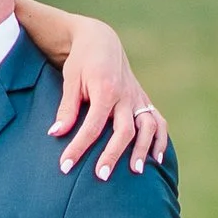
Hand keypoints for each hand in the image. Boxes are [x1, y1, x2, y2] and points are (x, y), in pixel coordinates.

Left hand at [49, 22, 169, 178]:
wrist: (102, 41)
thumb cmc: (82, 61)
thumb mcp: (70, 80)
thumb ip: (67, 108)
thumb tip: (56, 134)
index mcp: (106, 89)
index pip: (92, 126)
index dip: (78, 147)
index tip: (65, 166)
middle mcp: (126, 95)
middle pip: (124, 130)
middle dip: (113, 155)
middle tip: (102, 176)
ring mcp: (138, 98)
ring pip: (148, 127)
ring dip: (144, 150)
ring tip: (137, 171)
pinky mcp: (144, 100)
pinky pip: (158, 121)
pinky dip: (161, 140)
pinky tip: (157, 158)